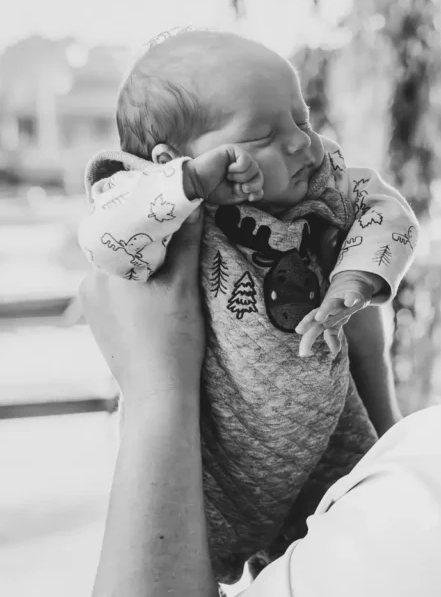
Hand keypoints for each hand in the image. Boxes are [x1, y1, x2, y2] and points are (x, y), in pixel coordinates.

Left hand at [79, 211, 205, 401]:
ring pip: (123, 270)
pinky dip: (140, 287)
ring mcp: (93, 306)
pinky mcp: (101, 323)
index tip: (175, 208)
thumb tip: (193, 206)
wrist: (159, 392)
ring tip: (175, 267)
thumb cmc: (173, 338)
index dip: (150, 214)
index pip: (124, 225)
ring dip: (147, 265)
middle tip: (182, 233)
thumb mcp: (184, 284)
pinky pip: (120, 292)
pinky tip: (161, 296)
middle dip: (151, 241)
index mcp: (104, 269)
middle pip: (123, 247)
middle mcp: (90, 284)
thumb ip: (186, 242)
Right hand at [183, 145, 263, 204]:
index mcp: (244, 176)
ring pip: (254, 167)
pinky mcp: (232, 150)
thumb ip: (249, 192)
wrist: (197, 184)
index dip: (258, 190)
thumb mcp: (235, 196)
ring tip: (229, 176)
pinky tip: (229, 169)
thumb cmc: (214, 190)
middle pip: (260, 174)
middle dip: (253, 185)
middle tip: (240, 187)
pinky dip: (239, 168)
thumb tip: (259, 190)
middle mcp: (243, 165)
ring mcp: (238, 157)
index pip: (260, 181)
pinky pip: (246, 159)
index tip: (249, 198)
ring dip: (242, 176)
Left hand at [295, 271, 383, 357]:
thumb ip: (332, 335)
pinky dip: (350, 299)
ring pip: (331, 304)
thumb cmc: (342, 306)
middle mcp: (330, 309)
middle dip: (307, 322)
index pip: (314, 328)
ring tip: (318, 318)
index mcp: (325, 317)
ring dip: (324, 310)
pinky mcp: (355, 295)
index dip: (308, 339)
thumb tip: (334, 351)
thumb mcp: (337, 322)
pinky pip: (353, 297)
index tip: (303, 354)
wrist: (354, 284)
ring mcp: (342, 301)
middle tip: (298, 330)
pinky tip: (349, 302)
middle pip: (317, 315)